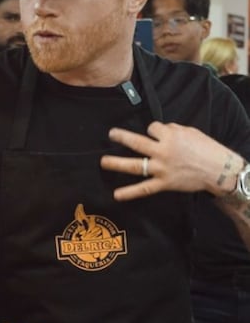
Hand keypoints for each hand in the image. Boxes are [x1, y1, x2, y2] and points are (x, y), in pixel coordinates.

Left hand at [101, 123, 242, 199]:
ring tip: (103, 162)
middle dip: (121, 137)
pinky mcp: (163, 183)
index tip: (156, 133)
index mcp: (170, 136)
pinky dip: (129, 193)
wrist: (220, 169)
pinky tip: (116, 195)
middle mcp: (162, 151)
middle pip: (136, 142)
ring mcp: (161, 168)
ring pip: (134, 165)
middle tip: (111, 134)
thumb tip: (158, 129)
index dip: (154, 130)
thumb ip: (172, 130)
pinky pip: (143, 189)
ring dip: (116, 163)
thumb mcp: (190, 132)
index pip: (152, 128)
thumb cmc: (206, 149)